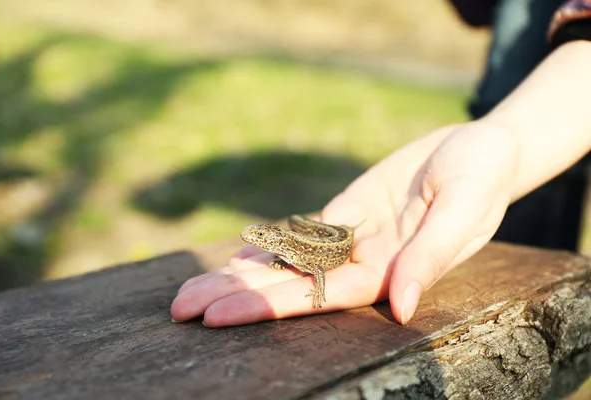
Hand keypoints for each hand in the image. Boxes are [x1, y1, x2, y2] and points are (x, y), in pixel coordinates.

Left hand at [171, 120, 518, 326]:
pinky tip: (237, 259)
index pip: (320, 297)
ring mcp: (353, 238)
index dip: (270, 306)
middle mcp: (365, 261)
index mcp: (390, 270)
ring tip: (193, 291)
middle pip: (292, 286)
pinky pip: (304, 233)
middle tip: (182, 310)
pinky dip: (272, 245)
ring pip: (291, 262)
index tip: (221, 316)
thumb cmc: (482, 175)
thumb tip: (400, 305)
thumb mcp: (463, 208)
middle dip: (239, 297)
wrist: (481, 148)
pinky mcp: (348, 211)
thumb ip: (430, 255)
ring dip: (243, 276)